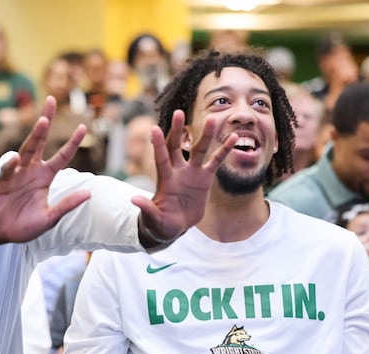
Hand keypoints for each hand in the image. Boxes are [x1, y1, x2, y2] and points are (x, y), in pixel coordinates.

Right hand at [0, 96, 90, 257]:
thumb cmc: (24, 226)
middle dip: (46, 121)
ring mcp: (16, 174)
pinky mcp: (2, 181)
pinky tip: (16, 159)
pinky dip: (11, 164)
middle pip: (41, 141)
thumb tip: (88, 194)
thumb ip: (66, 205)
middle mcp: (31, 171)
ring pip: (26, 149)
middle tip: (52, 101)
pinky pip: (7, 169)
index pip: (62, 156)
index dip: (72, 142)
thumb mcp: (49, 218)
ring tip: (43, 122)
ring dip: (34, 136)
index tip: (83, 127)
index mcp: (45, 177)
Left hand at [133, 109, 237, 244]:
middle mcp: (177, 171)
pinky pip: (216, 162)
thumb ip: (147, 209)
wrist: (174, 226)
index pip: (160, 158)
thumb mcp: (153, 219)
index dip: (157, 145)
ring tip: (213, 118)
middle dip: (178, 131)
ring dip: (206, 135)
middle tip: (178, 112)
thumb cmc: (160, 223)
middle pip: (177, 146)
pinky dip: (224, 150)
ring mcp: (192, 173)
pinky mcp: (205, 178)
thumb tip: (134, 199)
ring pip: (199, 150)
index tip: (153, 128)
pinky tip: (233, 138)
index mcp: (164, 180)